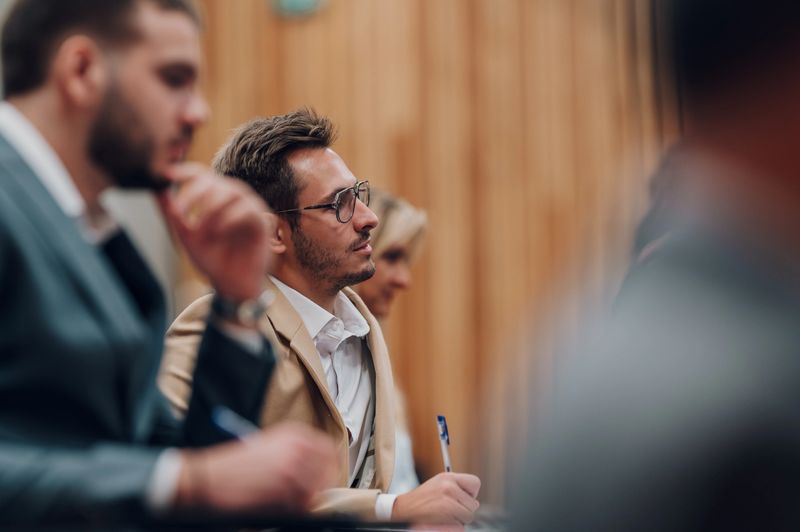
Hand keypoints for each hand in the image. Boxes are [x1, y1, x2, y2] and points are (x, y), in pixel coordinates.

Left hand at [156, 163, 274, 301]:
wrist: (229, 284)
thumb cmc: (211, 258)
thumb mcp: (185, 234)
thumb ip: (172, 212)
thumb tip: (156, 189)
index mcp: (213, 198)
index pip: (200, 175)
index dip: (185, 171)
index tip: (168, 174)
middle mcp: (231, 200)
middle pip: (214, 181)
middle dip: (193, 194)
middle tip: (179, 211)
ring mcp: (247, 209)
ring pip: (231, 191)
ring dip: (211, 208)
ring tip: (200, 229)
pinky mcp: (260, 222)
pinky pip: (246, 209)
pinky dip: (229, 218)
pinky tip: (219, 231)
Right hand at [176, 422, 337, 511]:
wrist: (209, 477)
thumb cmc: (234, 463)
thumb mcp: (268, 444)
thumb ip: (295, 451)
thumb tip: (317, 468)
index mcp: (294, 433)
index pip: (329, 449)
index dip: (330, 465)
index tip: (326, 476)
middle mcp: (297, 447)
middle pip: (328, 470)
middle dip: (322, 484)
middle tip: (312, 494)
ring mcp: (292, 469)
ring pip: (318, 489)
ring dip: (308, 498)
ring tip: (290, 501)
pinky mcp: (284, 490)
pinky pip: (303, 504)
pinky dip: (296, 509)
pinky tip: (281, 507)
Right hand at [393, 472, 480, 524]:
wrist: (405, 507)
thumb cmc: (422, 498)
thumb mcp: (438, 484)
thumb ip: (456, 489)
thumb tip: (475, 502)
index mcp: (449, 476)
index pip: (475, 482)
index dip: (472, 493)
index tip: (464, 498)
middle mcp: (450, 485)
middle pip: (473, 502)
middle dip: (465, 509)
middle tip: (452, 509)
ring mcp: (448, 498)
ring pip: (469, 514)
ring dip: (461, 518)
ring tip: (448, 515)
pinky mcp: (446, 510)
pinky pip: (462, 523)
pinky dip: (456, 525)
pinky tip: (445, 520)